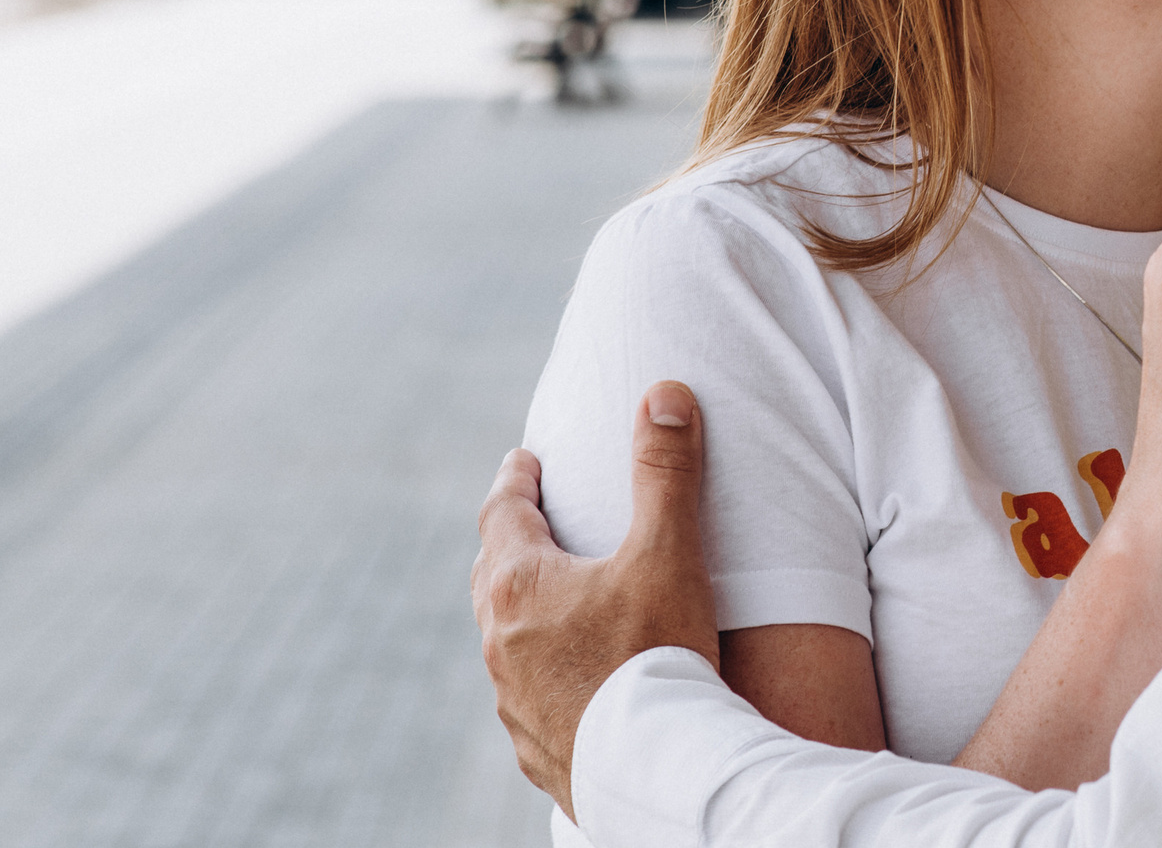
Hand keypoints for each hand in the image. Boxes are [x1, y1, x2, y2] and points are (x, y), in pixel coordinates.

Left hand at [471, 382, 720, 820]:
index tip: (524, 460)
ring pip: (505, 636)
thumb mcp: (669, 550)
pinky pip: (526, 691)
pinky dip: (542, 668)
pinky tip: (571, 676)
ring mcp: (511, 697)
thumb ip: (665, 471)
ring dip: (524, 608)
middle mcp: (501, 639)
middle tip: (531, 519)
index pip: (502, 512)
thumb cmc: (658, 654)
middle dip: (511, 540)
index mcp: (520, 583)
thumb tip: (662, 393)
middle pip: (492, 573)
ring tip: (555, 598)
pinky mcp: (533, 742)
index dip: (514, 479)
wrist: (654, 768)